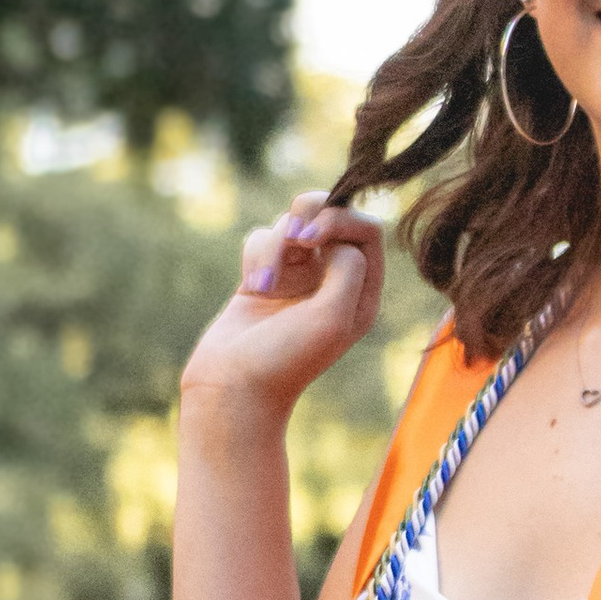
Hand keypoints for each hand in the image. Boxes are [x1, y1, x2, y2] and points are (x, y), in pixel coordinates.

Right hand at [180, 191, 385, 433]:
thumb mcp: (334, 315)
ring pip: (292, 222)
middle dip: (307, 215)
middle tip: (294, 238)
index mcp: (362, 292)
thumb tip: (333, 236)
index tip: (312, 237)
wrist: (234, 387)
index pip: (366, 229)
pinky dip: (256, 256)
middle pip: (331, 213)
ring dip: (275, 243)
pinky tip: (253, 289)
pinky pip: (262, 239)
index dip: (341, 218)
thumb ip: (349, 266)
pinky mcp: (265, 276)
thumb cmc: (287, 357)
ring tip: (265, 283)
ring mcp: (298, 277)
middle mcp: (333, 281)